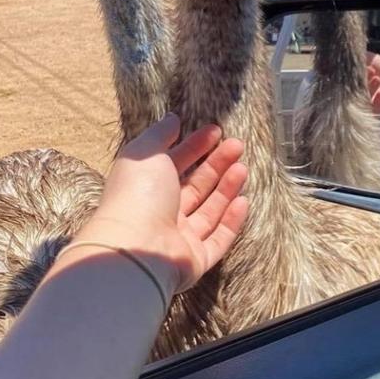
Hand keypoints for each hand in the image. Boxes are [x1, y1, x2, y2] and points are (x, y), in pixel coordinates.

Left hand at [72, 115, 247, 301]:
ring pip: (209, 211)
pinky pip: (218, 239)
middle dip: (216, 165)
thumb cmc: (137, 195)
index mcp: (147, 188)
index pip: (174, 163)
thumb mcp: (145, 154)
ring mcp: (179, 238)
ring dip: (227, 188)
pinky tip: (244, 201)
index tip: (216, 131)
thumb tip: (173, 119)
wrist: (135, 248)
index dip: (195, 146)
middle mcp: (162, 213)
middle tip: (237, 145)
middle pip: (195, 186)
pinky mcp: (196, 259)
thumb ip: (159, 135)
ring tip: (242, 167)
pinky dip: (231, 221)